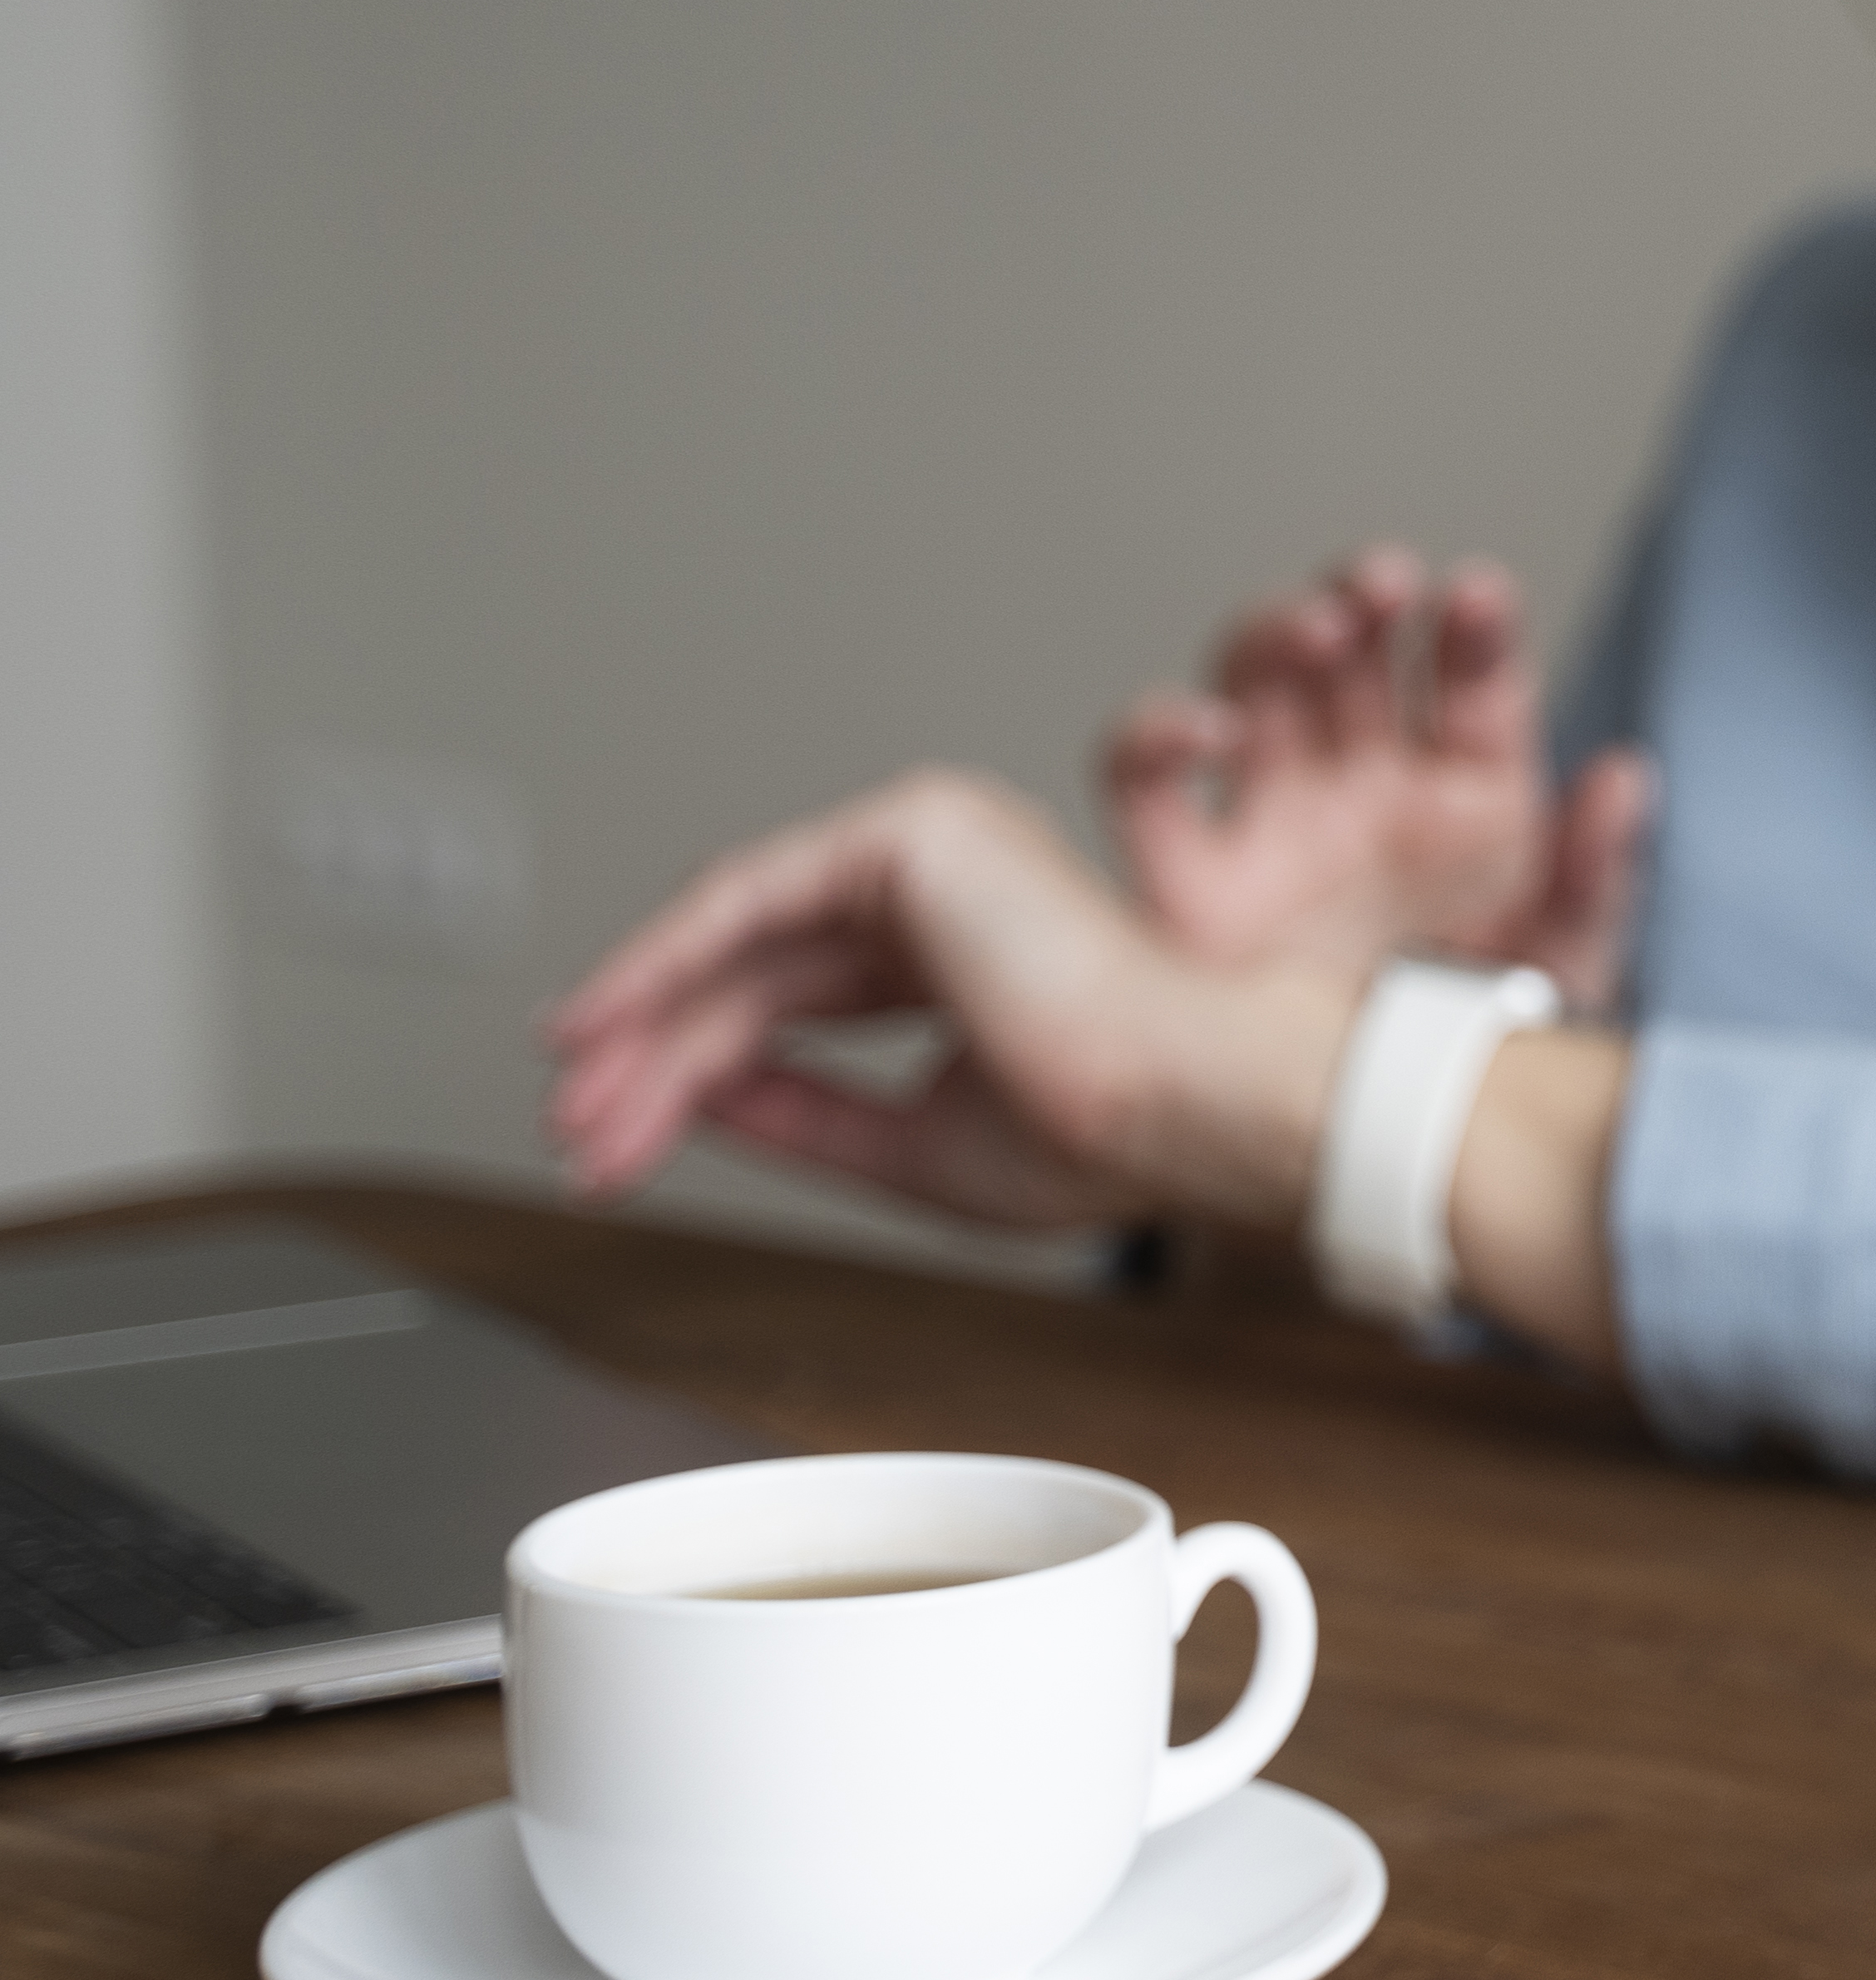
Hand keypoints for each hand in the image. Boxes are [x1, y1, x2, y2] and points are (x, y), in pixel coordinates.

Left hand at [543, 767, 1351, 1235]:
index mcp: (969, 943)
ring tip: (583, 1112)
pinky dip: (664, 960)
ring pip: (739, 939)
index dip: (701, 1076)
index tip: (625, 1146)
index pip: (800, 1002)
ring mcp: (932, 846)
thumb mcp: (913, 1143)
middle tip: (582, 1142)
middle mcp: (948, 882)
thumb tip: (700, 1095)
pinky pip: (749, 896)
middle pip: (754, 974)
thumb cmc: (1111, 1128)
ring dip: (644, 1030)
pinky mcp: (911, 833)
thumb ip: (808, 1112)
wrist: (1189, 1103)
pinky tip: (603, 1021)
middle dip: (653, 1064)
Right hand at [1102, 545, 1650, 1002]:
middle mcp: (1360, 786)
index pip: (1468, 684)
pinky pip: (1144, 787)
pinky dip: (1158, 737)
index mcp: (1461, 790)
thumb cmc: (1476, 1040)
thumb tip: (1626, 775)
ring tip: (1317, 626)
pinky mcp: (1185, 883)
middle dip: (1362, 602)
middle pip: (1353, 657)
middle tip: (1383, 585)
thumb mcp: (1560, 964)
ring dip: (1274, 636)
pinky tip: (1205, 729)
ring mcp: (1270, 822)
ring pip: (1251, 688)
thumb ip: (1593, 874)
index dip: (1472, 633)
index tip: (1476, 598)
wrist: (1383, 1151)